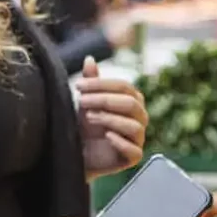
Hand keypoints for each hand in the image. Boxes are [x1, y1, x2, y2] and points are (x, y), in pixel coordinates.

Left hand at [76, 57, 146, 177]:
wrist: (76, 154)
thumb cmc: (84, 126)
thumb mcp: (85, 102)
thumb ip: (90, 82)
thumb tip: (89, 59)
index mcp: (132, 100)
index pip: (124, 87)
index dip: (101, 84)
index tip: (78, 86)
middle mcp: (139, 118)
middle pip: (131, 104)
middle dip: (104, 100)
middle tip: (81, 101)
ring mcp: (138, 138)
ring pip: (134, 125)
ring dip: (109, 119)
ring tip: (89, 117)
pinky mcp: (134, 157)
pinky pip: (134, 150)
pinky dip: (121, 141)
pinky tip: (106, 136)